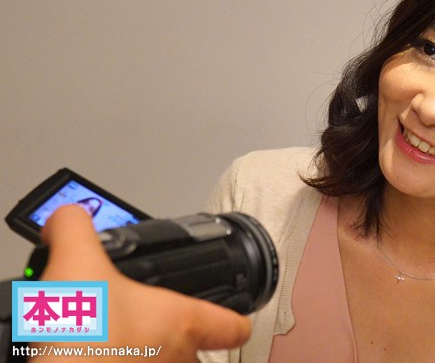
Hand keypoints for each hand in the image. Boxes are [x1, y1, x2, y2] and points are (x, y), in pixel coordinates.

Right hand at [30, 204, 250, 362]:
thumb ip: (76, 229)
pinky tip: (92, 356)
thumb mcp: (76, 265)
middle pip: (197, 353)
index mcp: (181, 321)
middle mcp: (176, 359)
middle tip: (151, 326)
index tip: (234, 317)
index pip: (234, 326)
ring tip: (117, 343)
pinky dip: (119, 362)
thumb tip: (69, 217)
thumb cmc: (83, 344)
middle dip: (177, 339)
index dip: (235, 320)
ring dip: (148, 355)